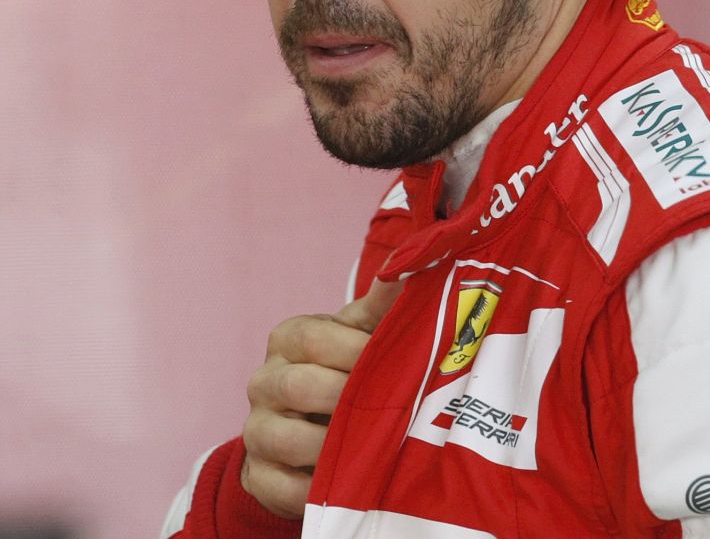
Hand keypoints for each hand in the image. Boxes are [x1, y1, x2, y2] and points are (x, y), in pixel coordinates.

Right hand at [240, 280, 401, 517]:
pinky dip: (317, 487)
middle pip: (299, 386)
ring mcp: (257, 430)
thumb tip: (410, 266)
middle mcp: (264, 381)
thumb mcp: (364, 333)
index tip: (394, 360)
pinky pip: (282, 487)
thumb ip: (384, 306)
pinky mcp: (259, 476)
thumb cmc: (347, 368)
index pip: (313, 337)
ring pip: (286, 439)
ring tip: (370, 443)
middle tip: (387, 405)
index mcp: (289, 339)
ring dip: (334, 444)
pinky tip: (348, 479)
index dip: (355, 350)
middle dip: (348, 398)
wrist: (314, 426)